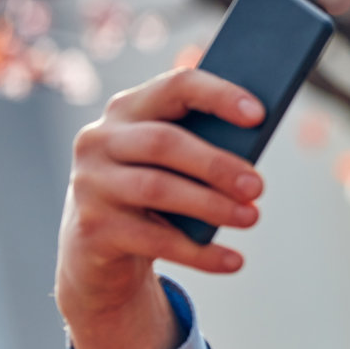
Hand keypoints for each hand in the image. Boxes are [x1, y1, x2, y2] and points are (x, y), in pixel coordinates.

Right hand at [55, 66, 265, 348]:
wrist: (99, 248)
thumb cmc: (155, 195)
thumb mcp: (175, 166)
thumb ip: (205, 151)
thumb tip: (252, 168)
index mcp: (128, 109)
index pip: (175, 87)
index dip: (218, 96)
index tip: (259, 114)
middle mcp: (99, 139)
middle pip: (163, 142)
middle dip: (216, 164)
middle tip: (258, 186)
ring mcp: (90, 183)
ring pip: (157, 189)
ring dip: (211, 206)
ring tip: (252, 218)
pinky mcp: (93, 228)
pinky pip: (155, 240)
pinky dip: (200, 253)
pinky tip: (234, 260)